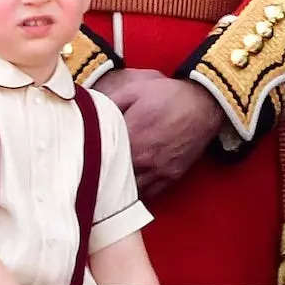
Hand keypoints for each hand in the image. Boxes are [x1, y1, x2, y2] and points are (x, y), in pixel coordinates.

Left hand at [97, 68, 226, 200]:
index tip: (79, 156)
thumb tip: (87, 109)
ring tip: (105, 183)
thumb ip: (108, 103)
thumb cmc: (168, 95)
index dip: (88, 156)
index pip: (101, 156)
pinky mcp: (172, 176)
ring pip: (131, 190)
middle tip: (87, 172)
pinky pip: (150, 194)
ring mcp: (159, 171)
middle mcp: (144, 159)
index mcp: (131, 137)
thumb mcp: (134, 90)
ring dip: (118, 188)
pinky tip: (127, 187)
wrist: (205, 104)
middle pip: (114, 177)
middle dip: (101, 175)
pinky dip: (137, 194)